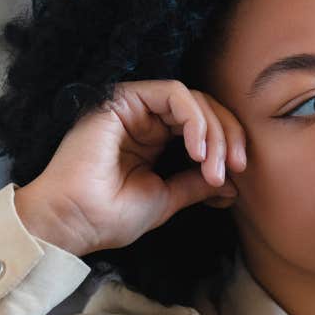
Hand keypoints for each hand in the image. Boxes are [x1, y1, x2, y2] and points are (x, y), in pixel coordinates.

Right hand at [14, 79, 245, 255]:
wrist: (75, 221)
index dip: (229, 144)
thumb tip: (232, 182)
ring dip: (214, 131)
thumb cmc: (111, 215)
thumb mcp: (168, 198)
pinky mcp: (124, 98)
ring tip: (213, 167)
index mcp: (156, 140)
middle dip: (229, 136)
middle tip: (236, 167)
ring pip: (194, 99)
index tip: (239, 174)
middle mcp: (146, 119)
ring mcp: (135, 107)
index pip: (204, 126)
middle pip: (205, 108)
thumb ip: (197, 184)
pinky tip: (197, 150)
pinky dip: (194, 119)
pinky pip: (174, 93)